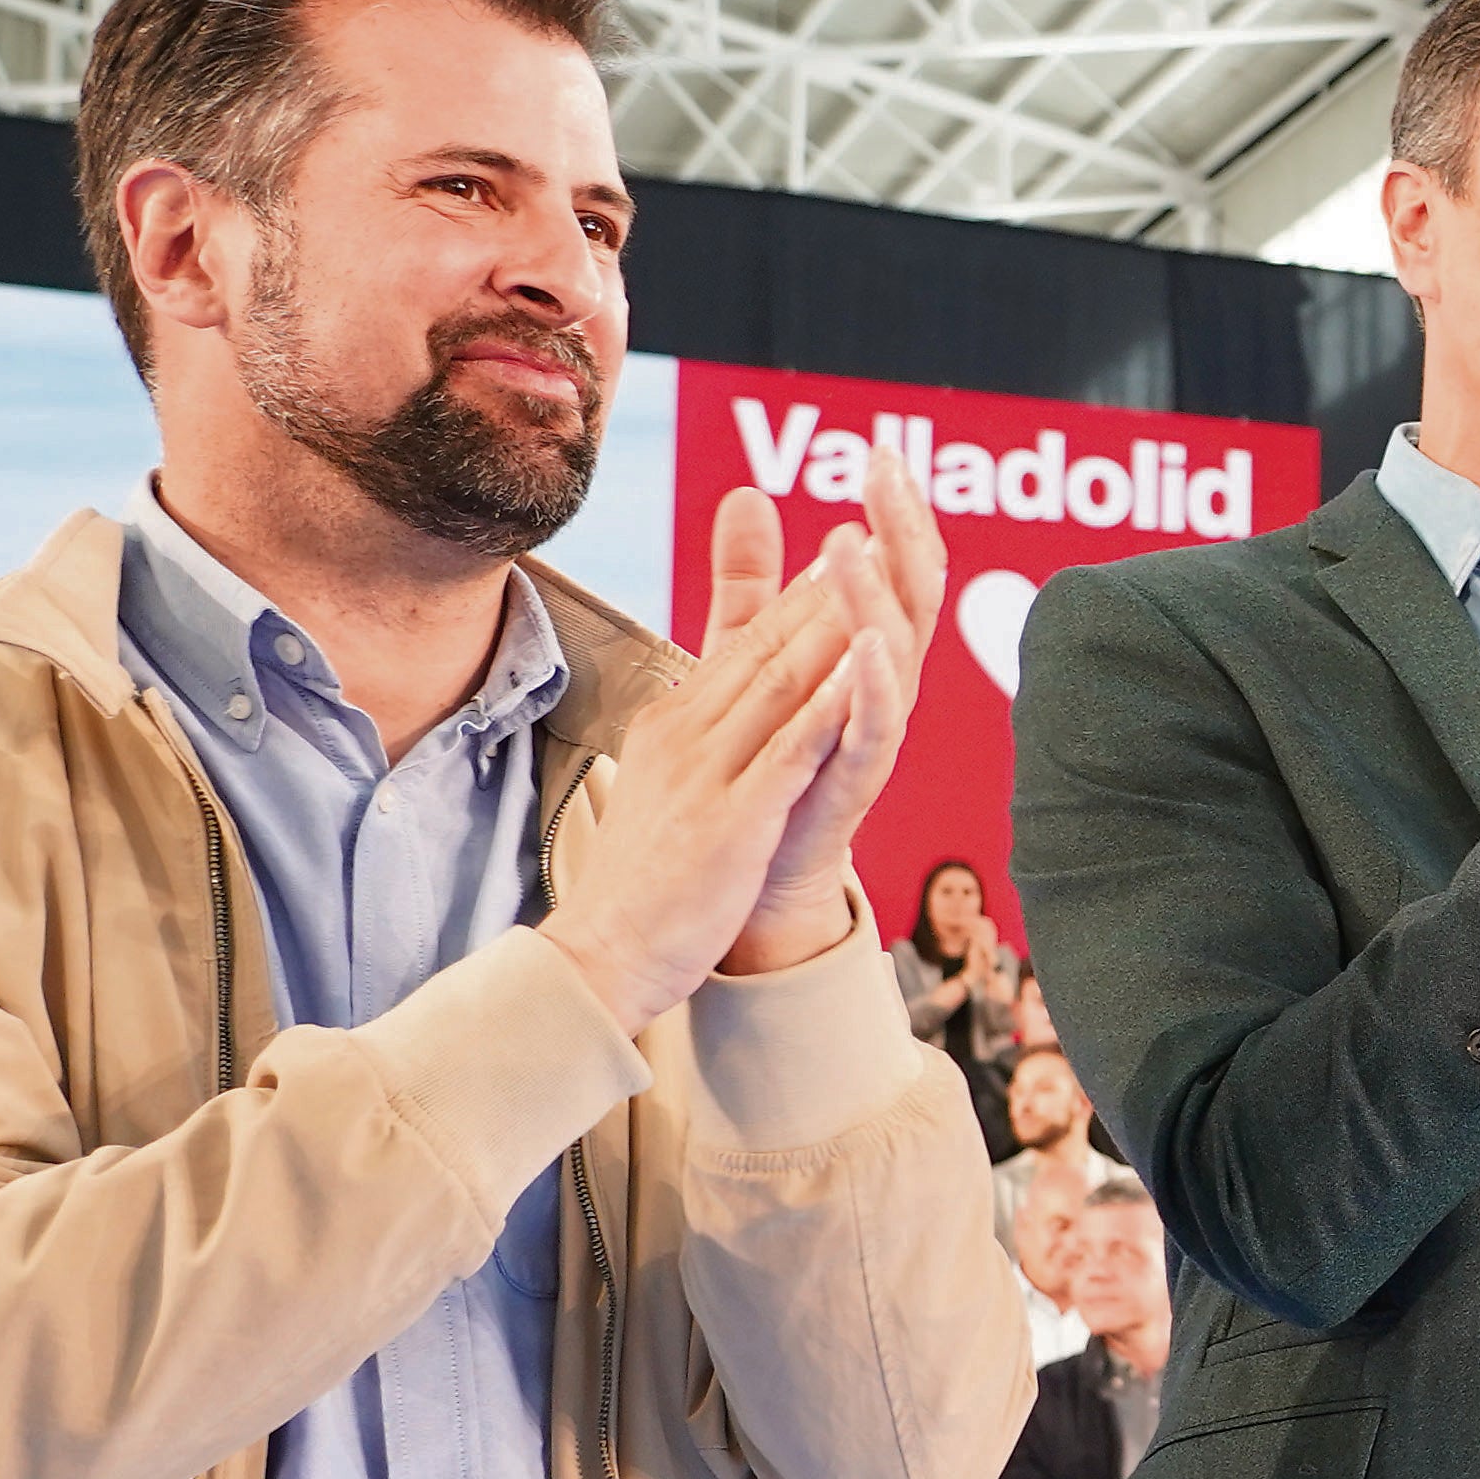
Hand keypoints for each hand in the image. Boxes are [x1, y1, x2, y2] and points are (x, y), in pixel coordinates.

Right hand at [539, 470, 906, 1034]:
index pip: (747, 644)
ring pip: (782, 682)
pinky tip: (865, 669)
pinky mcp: (732, 821)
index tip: (849, 540)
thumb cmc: (641, 880)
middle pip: (770, 645)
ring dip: (832, 619)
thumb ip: (695, 727)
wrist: (599, 956)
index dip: (803, 590)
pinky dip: (827, 707)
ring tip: (878, 561)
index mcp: (677, 722)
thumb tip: (703, 688)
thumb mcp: (664, 784)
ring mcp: (710, 774)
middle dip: (827, 582)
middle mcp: (690, 733)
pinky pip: (789, 752)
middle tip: (880, 521)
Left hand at [727, 447, 944, 976]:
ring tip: (855, 541)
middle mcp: (883, 686)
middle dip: (903, 530)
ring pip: (895, 653)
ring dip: (876, 596)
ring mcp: (874, 733)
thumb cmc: (767, 761)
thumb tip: (747, 493)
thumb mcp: (753, 654)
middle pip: (912, 595)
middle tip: (886, 472)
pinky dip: (876, 688)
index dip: (896, 512)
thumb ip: (752, 581)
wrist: (755, 869)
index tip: (881, 453)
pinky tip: (868, 645)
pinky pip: (876, 729)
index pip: (895, 567)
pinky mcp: (853, 782)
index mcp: (864, 651)